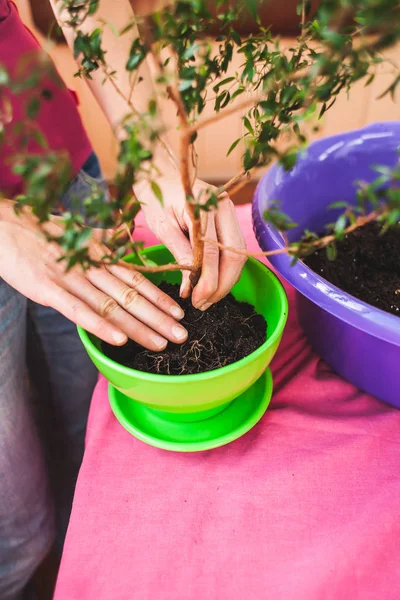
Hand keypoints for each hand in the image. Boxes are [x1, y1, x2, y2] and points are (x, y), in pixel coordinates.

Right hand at [0, 201, 187, 348]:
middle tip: (182, 335)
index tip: (180, 312)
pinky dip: (102, 326)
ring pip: (113, 305)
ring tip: (162, 343)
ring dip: (140, 326)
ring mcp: (71, 277)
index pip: (136, 278)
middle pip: (132, 295)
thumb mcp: (75, 237)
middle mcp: (91, 266)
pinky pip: (80, 311)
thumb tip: (118, 249)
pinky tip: (120, 340)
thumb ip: (99, 246)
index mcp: (98, 255)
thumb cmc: (38, 233)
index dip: (159, 296)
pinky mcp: (48, 288)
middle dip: (159, 317)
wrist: (2, 225)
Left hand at [136, 176, 246, 309]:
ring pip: (239, 254)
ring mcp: (230, 211)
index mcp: (204, 206)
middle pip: (234, 255)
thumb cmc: (156, 197)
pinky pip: (235, 249)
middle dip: (221, 285)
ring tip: (207, 299)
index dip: (207, 281)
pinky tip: (213, 283)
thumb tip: (189, 288)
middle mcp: (224, 207)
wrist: (161, 173)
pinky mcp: (230, 218)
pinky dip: (227, 269)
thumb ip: (179, 254)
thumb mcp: (162, 226)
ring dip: (226, 280)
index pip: (212, 253)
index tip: (196, 300)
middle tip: (204, 304)